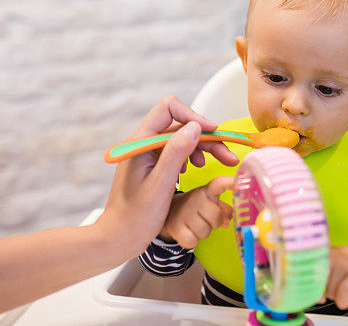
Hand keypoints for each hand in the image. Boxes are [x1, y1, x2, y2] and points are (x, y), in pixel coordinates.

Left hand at [97, 95, 237, 259]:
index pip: (169, 108)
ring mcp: (148, 153)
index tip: (213, 132)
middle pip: (180, 125)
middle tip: (228, 155)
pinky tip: (195, 169)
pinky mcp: (152, 164)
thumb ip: (177, 152)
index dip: (194, 116)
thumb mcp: (161, 183)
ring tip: (218, 162)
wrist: (119, 237)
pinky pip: (176, 151)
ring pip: (181, 139)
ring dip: (202, 147)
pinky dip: (192, 156)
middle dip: (206, 137)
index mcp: (141, 141)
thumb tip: (195, 126)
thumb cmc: (136, 216)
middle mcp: (143, 142)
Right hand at [158, 176, 233, 248]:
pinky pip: (192, 241)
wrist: (168, 212)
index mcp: (206, 191)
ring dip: (203, 232)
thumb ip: (223, 209)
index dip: (230, 183)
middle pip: (216, 216)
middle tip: (207, 220)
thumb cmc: (195, 207)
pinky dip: (192, 241)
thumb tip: (229, 220)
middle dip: (215, 222)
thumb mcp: (209, 203)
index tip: (238, 184)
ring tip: (196, 225)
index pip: (218, 184)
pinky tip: (188, 233)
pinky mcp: (175, 226)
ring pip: (205, 231)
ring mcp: (183, 212)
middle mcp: (194, 199)